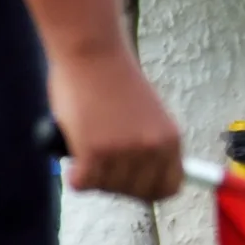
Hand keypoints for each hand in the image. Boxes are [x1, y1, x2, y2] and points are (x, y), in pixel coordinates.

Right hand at [49, 46, 182, 202]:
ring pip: (108, 188)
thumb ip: (150, 146)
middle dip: (117, 185)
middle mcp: (152, 149)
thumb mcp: (149, 117)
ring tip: (87, 151)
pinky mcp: (94, 151)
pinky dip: (75, 176)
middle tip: (101, 167)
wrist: (93, 51)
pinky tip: (74, 163)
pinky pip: (83, 183)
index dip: (148, 190)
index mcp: (171, 140)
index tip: (131, 185)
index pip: (169, 188)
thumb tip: (143, 178)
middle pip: (137, 193)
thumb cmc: (115, 80)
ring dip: (94, 176)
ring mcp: (124, 152)